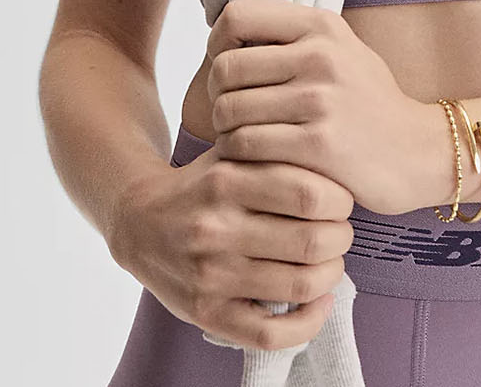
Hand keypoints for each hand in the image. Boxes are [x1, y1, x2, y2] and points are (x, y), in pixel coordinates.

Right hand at [106, 146, 352, 351]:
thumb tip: (339, 156)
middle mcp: (216, 228)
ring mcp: (210, 276)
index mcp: (226, 180)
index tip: (342, 200)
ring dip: (330, 275)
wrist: (139, 221)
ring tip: (331, 263)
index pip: (309, 193)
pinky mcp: (205, 314)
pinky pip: (269, 334)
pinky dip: (307, 323)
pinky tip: (317, 303)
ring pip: (298, 285)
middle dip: (341, 238)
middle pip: (311, 242)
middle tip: (341, 231)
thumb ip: (276, 147)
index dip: (340, 199)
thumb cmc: (203, 183)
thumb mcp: (232, 150)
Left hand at [204, 0, 433, 215]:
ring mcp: (319, 100)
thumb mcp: (340, 51)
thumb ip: (292, 38)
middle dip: (217, 95)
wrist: (418, 152)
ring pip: (229, 111)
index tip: (228, 67)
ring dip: (226, 131)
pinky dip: (239, 157)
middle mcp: (320, 55)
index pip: (236, 15)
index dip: (217, 43)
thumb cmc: (368, 103)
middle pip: (224, 68)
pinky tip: (256, 161)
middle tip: (231, 113)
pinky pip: (245, 146)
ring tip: (243, 139)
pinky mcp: (318, 144)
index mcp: (321, 25)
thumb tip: (227, 34)